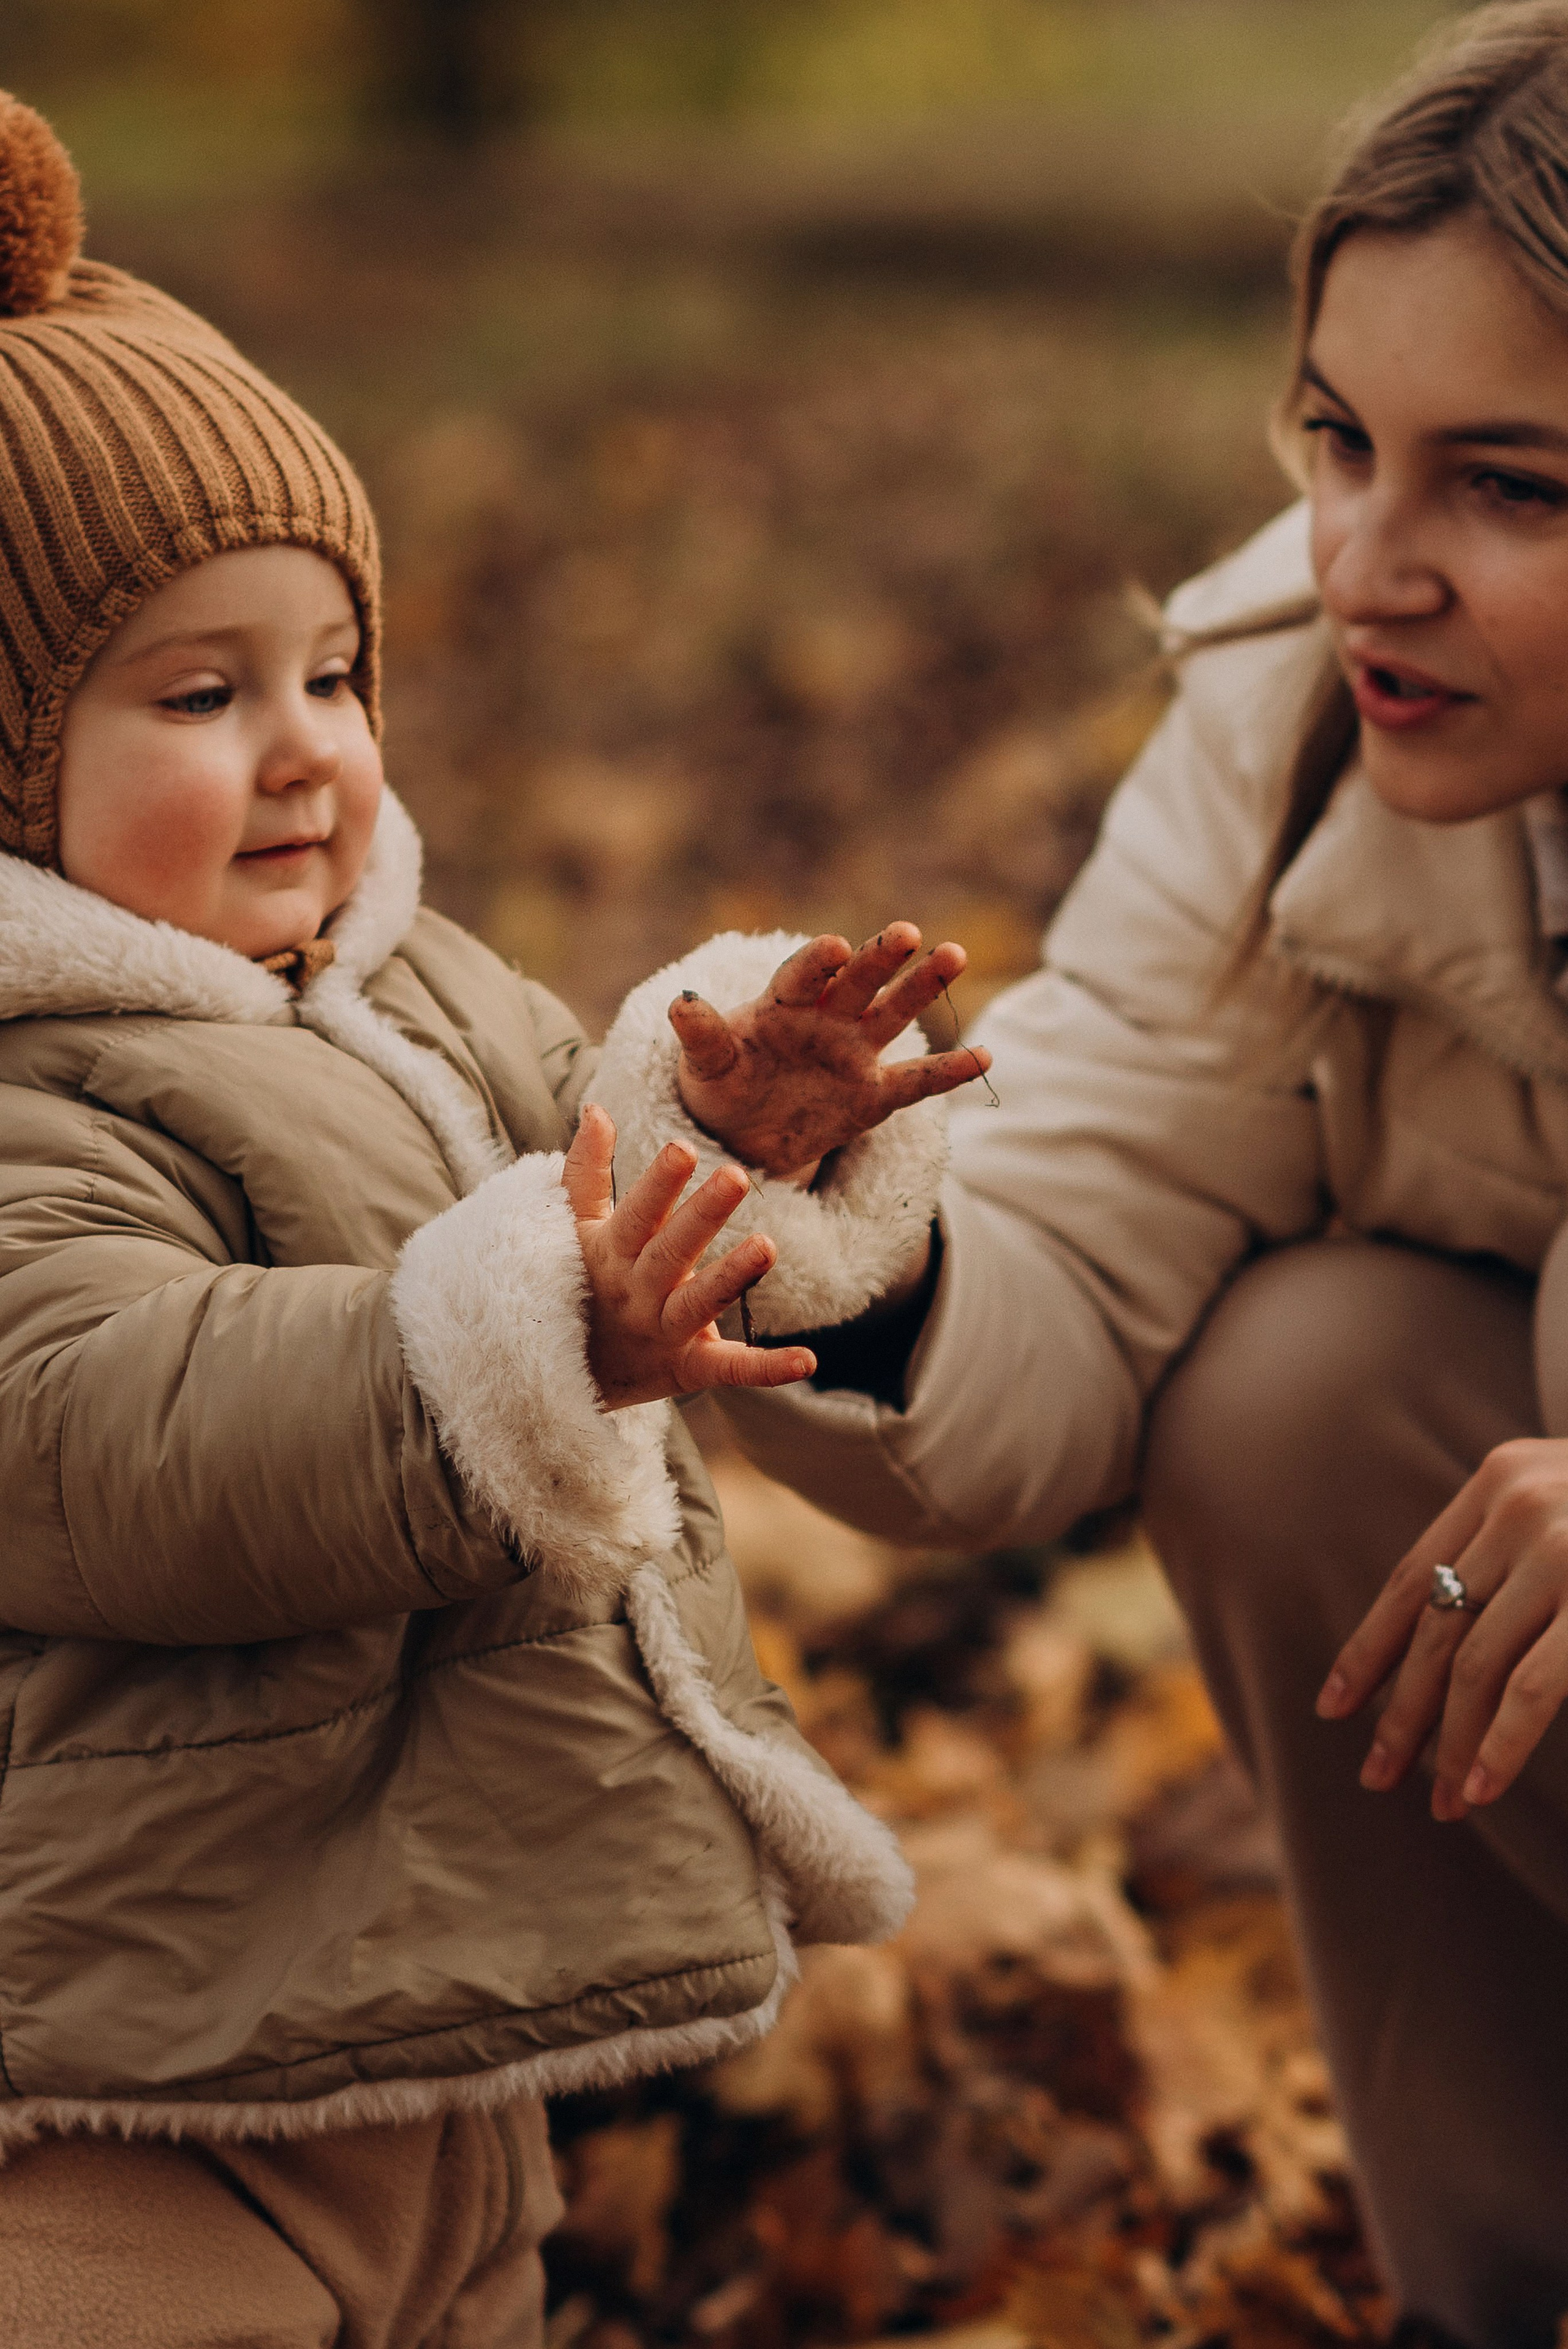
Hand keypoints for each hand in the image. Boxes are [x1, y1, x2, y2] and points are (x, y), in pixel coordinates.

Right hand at [563, 1105, 815, 1408]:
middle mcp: (638, 1293)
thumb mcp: (577, 1231)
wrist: (561, 1377)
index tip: (683, 1148)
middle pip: (671, 1252)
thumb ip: (588, 1171)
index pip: (637, 1214)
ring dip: (732, 1277)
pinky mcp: (689, 1371)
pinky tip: (807, 1358)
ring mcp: (663, 1333)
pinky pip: (730, 1369)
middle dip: (703, 1215)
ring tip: (768, 1245)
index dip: (659, 1184)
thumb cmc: (579, 1287)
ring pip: (699, 1303)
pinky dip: (767, 1368)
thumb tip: (596, 1109)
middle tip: (737, 1175)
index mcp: (613, 1254)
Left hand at [670, 925, 992, 1179]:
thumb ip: (700, 1035)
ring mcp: (855, 1053)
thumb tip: (680, 1002)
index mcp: (783, 1005)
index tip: (835, 947)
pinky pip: (917, 1081)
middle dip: (882, 956)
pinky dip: (950, 1072)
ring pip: (894, 1013)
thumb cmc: (720, 1084)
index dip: (818, 961)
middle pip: (859, 981)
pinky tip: (986, 1057)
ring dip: (923, 985)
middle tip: (909, 932)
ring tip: (954, 954)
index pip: (803, 975)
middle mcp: (827, 1018)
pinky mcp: (874, 1094)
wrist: (742, 1133)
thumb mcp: (704, 1065)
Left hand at [1317, 1437, 1567, 1819]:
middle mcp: (1518, 1503)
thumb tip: (1439, 1646)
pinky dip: (1498, 1740)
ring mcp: (1562, 1545)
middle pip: (1431, 1626)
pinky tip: (1479, 1784)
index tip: (1334, 1707)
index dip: (1369, 1647)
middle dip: (1398, 1710)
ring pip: (1471, 1662)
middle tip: (1375, 1775)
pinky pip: (1532, 1683)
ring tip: (1438, 1799)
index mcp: (1498, 1480)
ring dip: (1445, 1740)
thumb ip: (1511, 1551)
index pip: (1410, 1576)